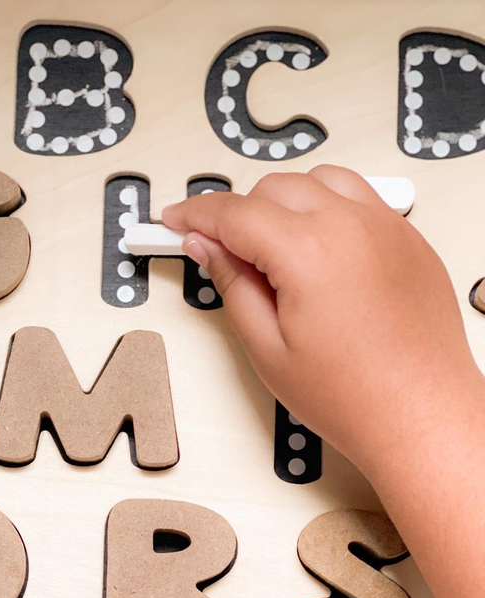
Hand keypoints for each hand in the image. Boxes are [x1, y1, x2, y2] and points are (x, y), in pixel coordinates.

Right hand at [163, 165, 479, 475]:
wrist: (420, 416)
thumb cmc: (354, 396)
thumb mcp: (268, 349)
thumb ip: (232, 285)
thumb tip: (207, 246)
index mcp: (308, 252)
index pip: (234, 213)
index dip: (195, 214)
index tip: (176, 219)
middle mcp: (351, 226)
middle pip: (273, 188)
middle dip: (239, 214)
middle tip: (222, 253)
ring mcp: (386, 227)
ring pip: (318, 181)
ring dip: (284, 203)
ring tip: (273, 252)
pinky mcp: (408, 239)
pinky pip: (359, 197)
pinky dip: (327, 207)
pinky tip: (318, 249)